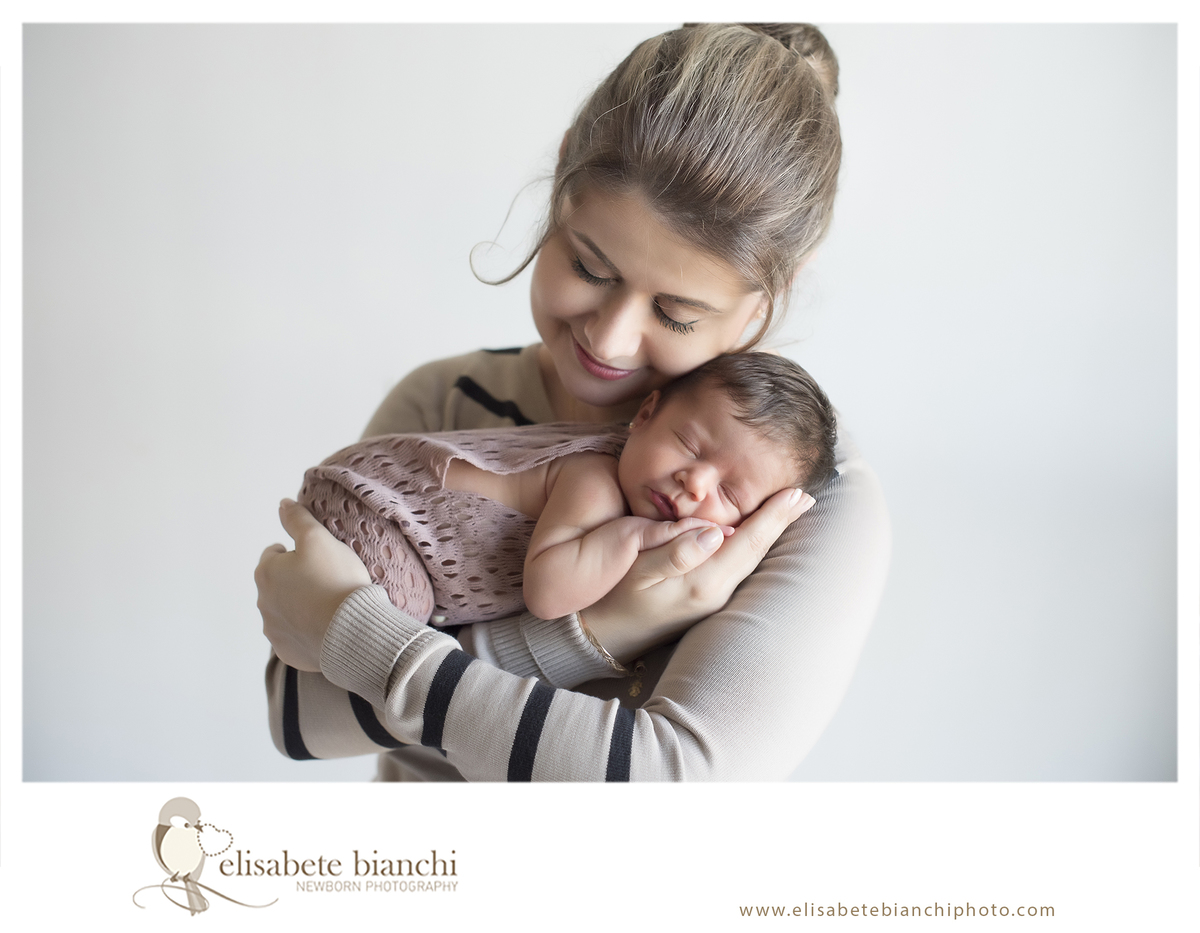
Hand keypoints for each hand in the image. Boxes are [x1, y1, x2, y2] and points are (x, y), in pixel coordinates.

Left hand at [254, 498, 371, 671]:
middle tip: (327, 580)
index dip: (297, 553)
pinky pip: (295, 637)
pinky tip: (326, 627)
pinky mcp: (288, 651)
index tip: (318, 559)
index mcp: (266, 573)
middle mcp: (263, 602)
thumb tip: (282, 504)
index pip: (274, 554)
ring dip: (300, 606)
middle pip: (278, 584)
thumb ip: (298, 519)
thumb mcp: (319, 539)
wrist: (352, 631)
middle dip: (296, 581)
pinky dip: (306, 631)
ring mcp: (274, 630)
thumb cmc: (336, 581)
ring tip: (329, 605)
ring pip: (285, 611)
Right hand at [582, 488, 815, 660]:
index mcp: (703, 581)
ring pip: (751, 560)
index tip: (797, 493)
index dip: (773, 516)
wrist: (601, 635)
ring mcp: (713, 600)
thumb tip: (714, 532)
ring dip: (771, 534)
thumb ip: (676, 549)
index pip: (748, 541)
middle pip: (757, 551)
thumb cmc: (613, 594)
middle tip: (806, 494)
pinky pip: (739, 568)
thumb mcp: (638, 569)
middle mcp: (716, 593)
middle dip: (781, 522)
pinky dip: (754, 546)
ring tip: (790, 510)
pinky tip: (758, 536)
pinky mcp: (705, 601)